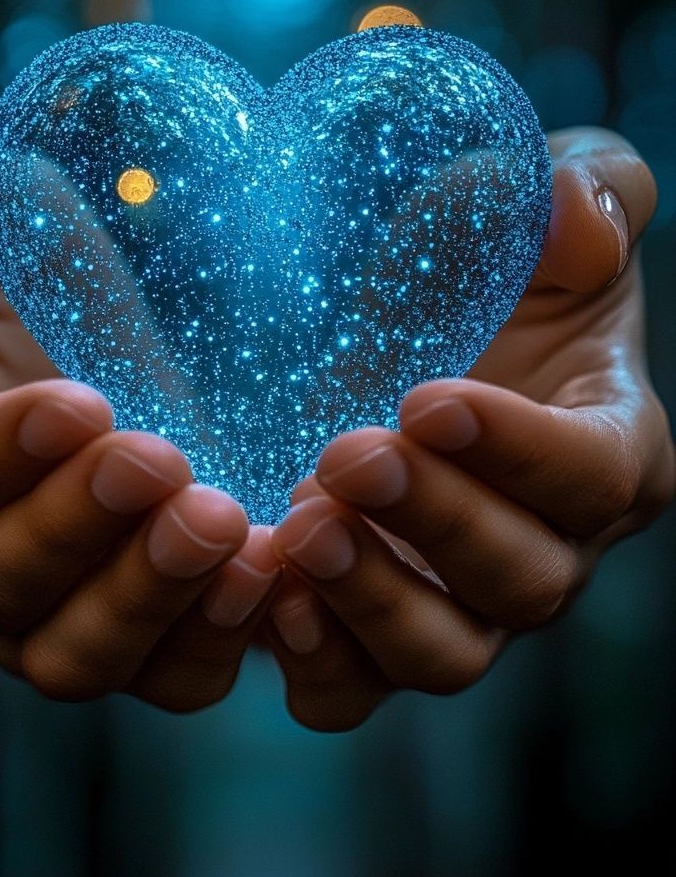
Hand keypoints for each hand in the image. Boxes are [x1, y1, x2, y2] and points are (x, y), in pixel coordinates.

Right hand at [0, 137, 279, 709]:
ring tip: (224, 519)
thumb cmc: (33, 266)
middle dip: (78, 528)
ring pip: (74, 658)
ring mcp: (59, 611)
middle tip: (159, 457)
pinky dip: (219, 638)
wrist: (133, 327)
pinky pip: (174, 675)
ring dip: (148, 597)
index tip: (76, 400)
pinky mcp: (155, 633)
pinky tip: (274, 565)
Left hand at [269, 129, 675, 730]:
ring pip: (445, 656)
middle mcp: (548, 547)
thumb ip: (591, 188)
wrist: (411, 326)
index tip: (430, 398)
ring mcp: (459, 604)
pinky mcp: (370, 631)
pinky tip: (266, 594)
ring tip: (298, 529)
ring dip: (373, 602)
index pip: (594, 478)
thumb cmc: (501, 263)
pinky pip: (353, 688)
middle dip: (436, 525)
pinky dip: (317, 663)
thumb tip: (570, 208)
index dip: (520, 453)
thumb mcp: (556, 197)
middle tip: (347, 455)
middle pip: (520, 583)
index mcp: (609, 450)